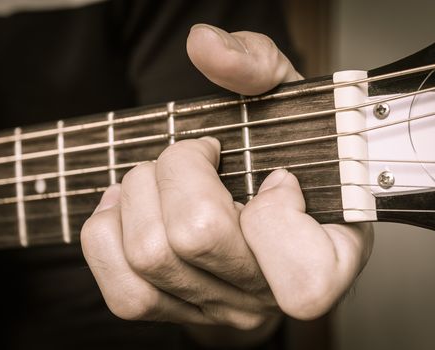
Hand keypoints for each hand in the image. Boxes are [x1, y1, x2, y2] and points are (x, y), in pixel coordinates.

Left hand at [81, 24, 372, 329]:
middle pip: (197, 238)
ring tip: (161, 176)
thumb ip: (256, 66)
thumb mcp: (284, 104)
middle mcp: (267, 294)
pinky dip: (108, 230)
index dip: (275, 212)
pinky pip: (122, 288)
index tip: (274, 178)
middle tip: (196, 154)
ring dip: (139, 192)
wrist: (252, 206)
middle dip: (179, 170)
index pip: (302, 274)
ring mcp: (216, 309)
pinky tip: (129, 205)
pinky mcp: (168, 311)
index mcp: (326, 257)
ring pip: (150, 256)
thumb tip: (203, 45)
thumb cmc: (278, 157)